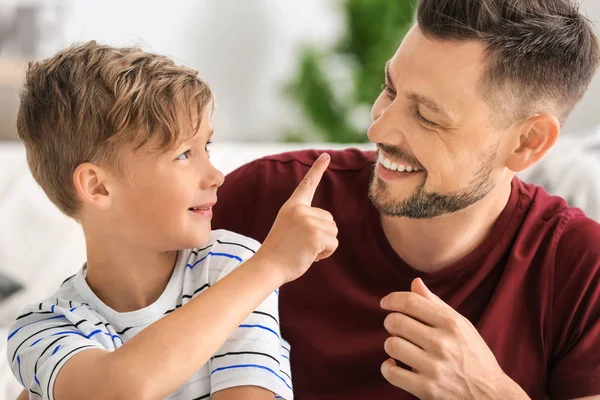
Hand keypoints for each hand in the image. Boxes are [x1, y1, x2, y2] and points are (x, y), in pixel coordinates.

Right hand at [256, 153, 338, 283]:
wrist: (268, 266)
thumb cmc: (279, 252)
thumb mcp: (289, 228)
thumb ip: (305, 220)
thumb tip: (327, 224)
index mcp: (292, 206)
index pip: (307, 184)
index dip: (317, 169)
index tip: (326, 155)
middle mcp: (301, 210)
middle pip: (329, 219)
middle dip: (321, 235)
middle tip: (301, 245)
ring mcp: (309, 221)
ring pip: (333, 232)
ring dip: (323, 245)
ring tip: (303, 250)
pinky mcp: (316, 235)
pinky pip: (333, 244)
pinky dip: (325, 253)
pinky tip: (309, 255)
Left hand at [380, 278, 529, 399]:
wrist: (491, 396)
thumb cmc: (474, 357)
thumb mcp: (462, 326)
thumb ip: (436, 304)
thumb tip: (415, 282)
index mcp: (451, 324)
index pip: (410, 302)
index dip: (392, 299)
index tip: (386, 303)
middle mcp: (442, 343)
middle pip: (396, 322)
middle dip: (391, 322)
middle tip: (396, 327)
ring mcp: (434, 368)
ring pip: (392, 345)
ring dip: (391, 345)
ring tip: (400, 347)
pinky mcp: (426, 389)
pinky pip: (391, 372)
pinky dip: (388, 367)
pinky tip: (395, 365)